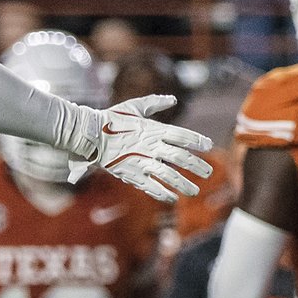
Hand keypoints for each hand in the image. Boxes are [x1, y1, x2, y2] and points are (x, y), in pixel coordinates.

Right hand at [68, 95, 213, 204]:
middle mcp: (151, 146)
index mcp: (153, 129)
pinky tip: (172, 199)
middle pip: (180, 157)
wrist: (89, 134)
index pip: (182, 135)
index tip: (208, 145)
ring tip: (195, 192)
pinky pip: (150, 186)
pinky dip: (162, 193)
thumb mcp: (134, 107)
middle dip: (196, 166)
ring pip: (168, 175)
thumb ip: (154, 103)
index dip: (196, 140)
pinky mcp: (130, 174)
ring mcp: (141, 161)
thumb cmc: (111, 119)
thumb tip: (172, 99)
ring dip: (183, 184)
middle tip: (209, 173)